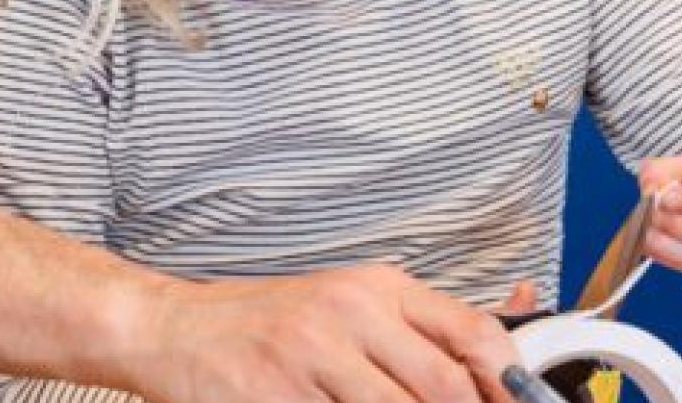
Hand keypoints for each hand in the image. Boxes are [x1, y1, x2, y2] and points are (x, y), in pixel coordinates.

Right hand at [128, 264, 523, 402]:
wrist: (173, 328)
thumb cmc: (266, 325)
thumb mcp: (347, 307)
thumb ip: (419, 330)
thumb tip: (506, 341)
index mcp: (376, 289)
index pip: (471, 332)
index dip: (508, 382)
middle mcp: (347, 315)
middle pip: (442, 386)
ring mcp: (308, 358)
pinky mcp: (273, 397)